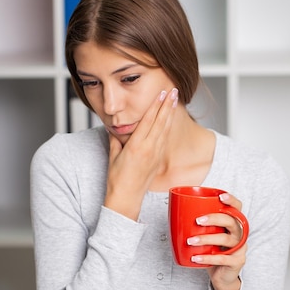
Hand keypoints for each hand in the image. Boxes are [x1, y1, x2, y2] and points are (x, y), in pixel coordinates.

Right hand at [104, 88, 178, 219]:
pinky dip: (168, 127)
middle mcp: (149, 149)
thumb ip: (116, 140)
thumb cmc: (117, 180)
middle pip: (161, 122)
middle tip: (174, 90)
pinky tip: (170, 119)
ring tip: (175, 100)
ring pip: (165, 129)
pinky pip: (165, 139)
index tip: (161, 93)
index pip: (148, 120)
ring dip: (170, 113)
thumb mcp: (113, 156)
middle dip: (168, 105)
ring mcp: (155, 154)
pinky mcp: (158, 160)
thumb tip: (115, 128)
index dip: (156, 105)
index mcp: (136, 146)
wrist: (126, 199)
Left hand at [188, 193, 246, 289]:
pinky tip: (195, 258)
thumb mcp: (208, 235)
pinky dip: (207, 258)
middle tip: (197, 221)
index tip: (220, 197)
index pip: (237, 207)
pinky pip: (222, 258)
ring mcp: (240, 248)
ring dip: (206, 239)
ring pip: (225, 239)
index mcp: (234, 223)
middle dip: (214, 219)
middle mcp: (240, 233)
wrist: (222, 276)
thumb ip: (200, 225)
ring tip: (190, 241)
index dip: (231, 200)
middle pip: (231, 221)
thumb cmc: (213, 251)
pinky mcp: (237, 262)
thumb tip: (175, 212)